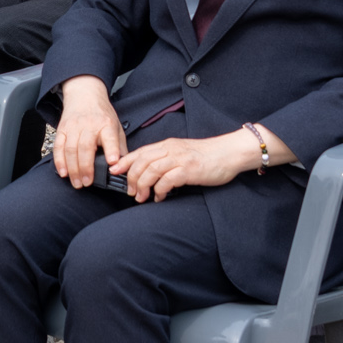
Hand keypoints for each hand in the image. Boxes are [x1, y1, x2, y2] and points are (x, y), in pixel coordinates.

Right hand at [52, 75, 128, 187]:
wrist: (85, 94)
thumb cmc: (102, 115)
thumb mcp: (117, 127)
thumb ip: (120, 147)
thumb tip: (123, 168)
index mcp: (107, 124)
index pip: (110, 138)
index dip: (111, 150)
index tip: (112, 162)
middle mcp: (89, 125)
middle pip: (85, 147)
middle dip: (86, 167)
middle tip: (87, 183)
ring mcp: (74, 126)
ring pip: (71, 149)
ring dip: (73, 168)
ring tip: (77, 182)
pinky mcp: (62, 129)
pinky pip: (58, 146)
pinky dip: (59, 161)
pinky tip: (63, 172)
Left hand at [117, 128, 283, 201]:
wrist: (229, 152)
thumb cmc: (206, 156)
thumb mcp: (181, 152)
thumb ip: (165, 158)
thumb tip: (147, 172)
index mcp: (167, 145)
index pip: (139, 152)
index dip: (124, 162)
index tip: (113, 172)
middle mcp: (171, 149)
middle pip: (141, 161)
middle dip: (131, 178)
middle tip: (130, 192)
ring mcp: (180, 159)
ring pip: (151, 170)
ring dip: (143, 185)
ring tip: (141, 197)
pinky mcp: (189, 170)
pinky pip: (167, 180)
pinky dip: (159, 190)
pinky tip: (159, 197)